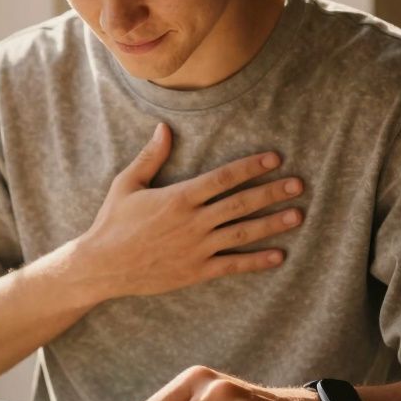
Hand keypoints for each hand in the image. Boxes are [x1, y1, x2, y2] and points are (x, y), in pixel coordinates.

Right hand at [73, 123, 303, 301]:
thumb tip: (164, 128)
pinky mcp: (196, 271)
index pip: (223, 178)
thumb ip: (150, 157)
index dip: (251, 166)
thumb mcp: (127, 184)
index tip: (274, 158)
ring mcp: (196, 248)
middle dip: (271, 192)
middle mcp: (192, 222)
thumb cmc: (113, 222)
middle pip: (240, 203)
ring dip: (272, 224)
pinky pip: (232, 265)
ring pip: (242, 233)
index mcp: (178, 197)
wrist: (102, 265)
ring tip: (297, 215)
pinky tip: (278, 256)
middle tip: (298, 184)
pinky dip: (256, 261)